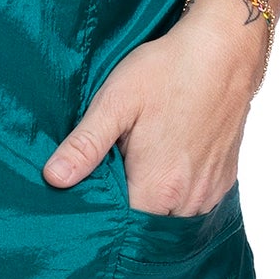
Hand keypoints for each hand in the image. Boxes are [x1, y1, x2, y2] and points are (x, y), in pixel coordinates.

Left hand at [42, 2, 268, 214]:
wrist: (225, 50)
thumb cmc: (168, 70)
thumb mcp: (116, 101)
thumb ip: (86, 145)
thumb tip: (54, 178)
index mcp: (157, 187)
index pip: (122, 228)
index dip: (101, 219)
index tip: (85, 203)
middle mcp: (189, 199)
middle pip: (148, 226)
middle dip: (126, 215)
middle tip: (106, 185)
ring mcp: (211, 191)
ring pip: (174, 218)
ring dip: (153, 206)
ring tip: (133, 176)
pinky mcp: (225, 177)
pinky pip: (196, 204)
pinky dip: (177, 196)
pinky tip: (163, 169)